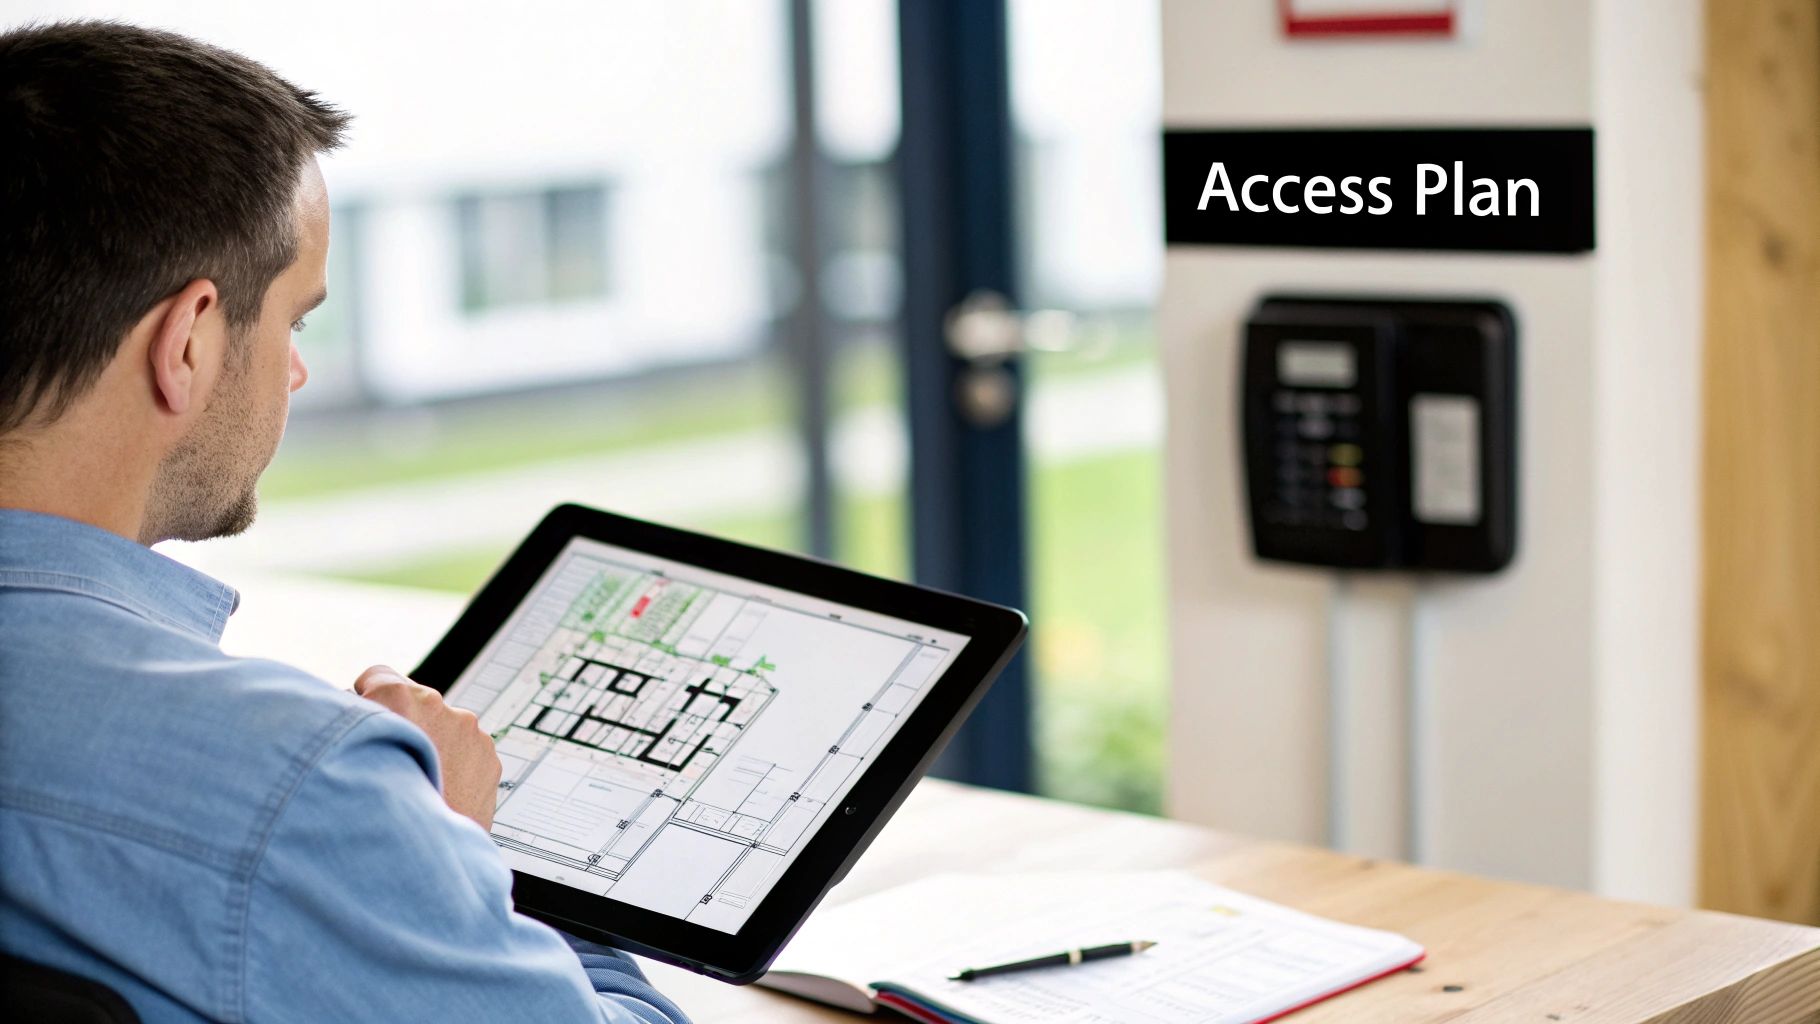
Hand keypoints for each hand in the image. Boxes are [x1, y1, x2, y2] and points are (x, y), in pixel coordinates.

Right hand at [355, 665, 501, 830]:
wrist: (422, 861)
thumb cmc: (375, 813)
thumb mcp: (342, 757)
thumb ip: (349, 723)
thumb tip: (346, 709)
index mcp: (398, 697)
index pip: (377, 675)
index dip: (368, 699)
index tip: (367, 717)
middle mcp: (439, 706)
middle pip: (414, 703)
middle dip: (403, 725)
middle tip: (390, 763)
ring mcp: (469, 731)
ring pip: (443, 727)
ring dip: (431, 745)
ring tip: (415, 784)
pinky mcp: (489, 756)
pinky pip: (466, 750)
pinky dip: (454, 765)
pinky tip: (437, 791)